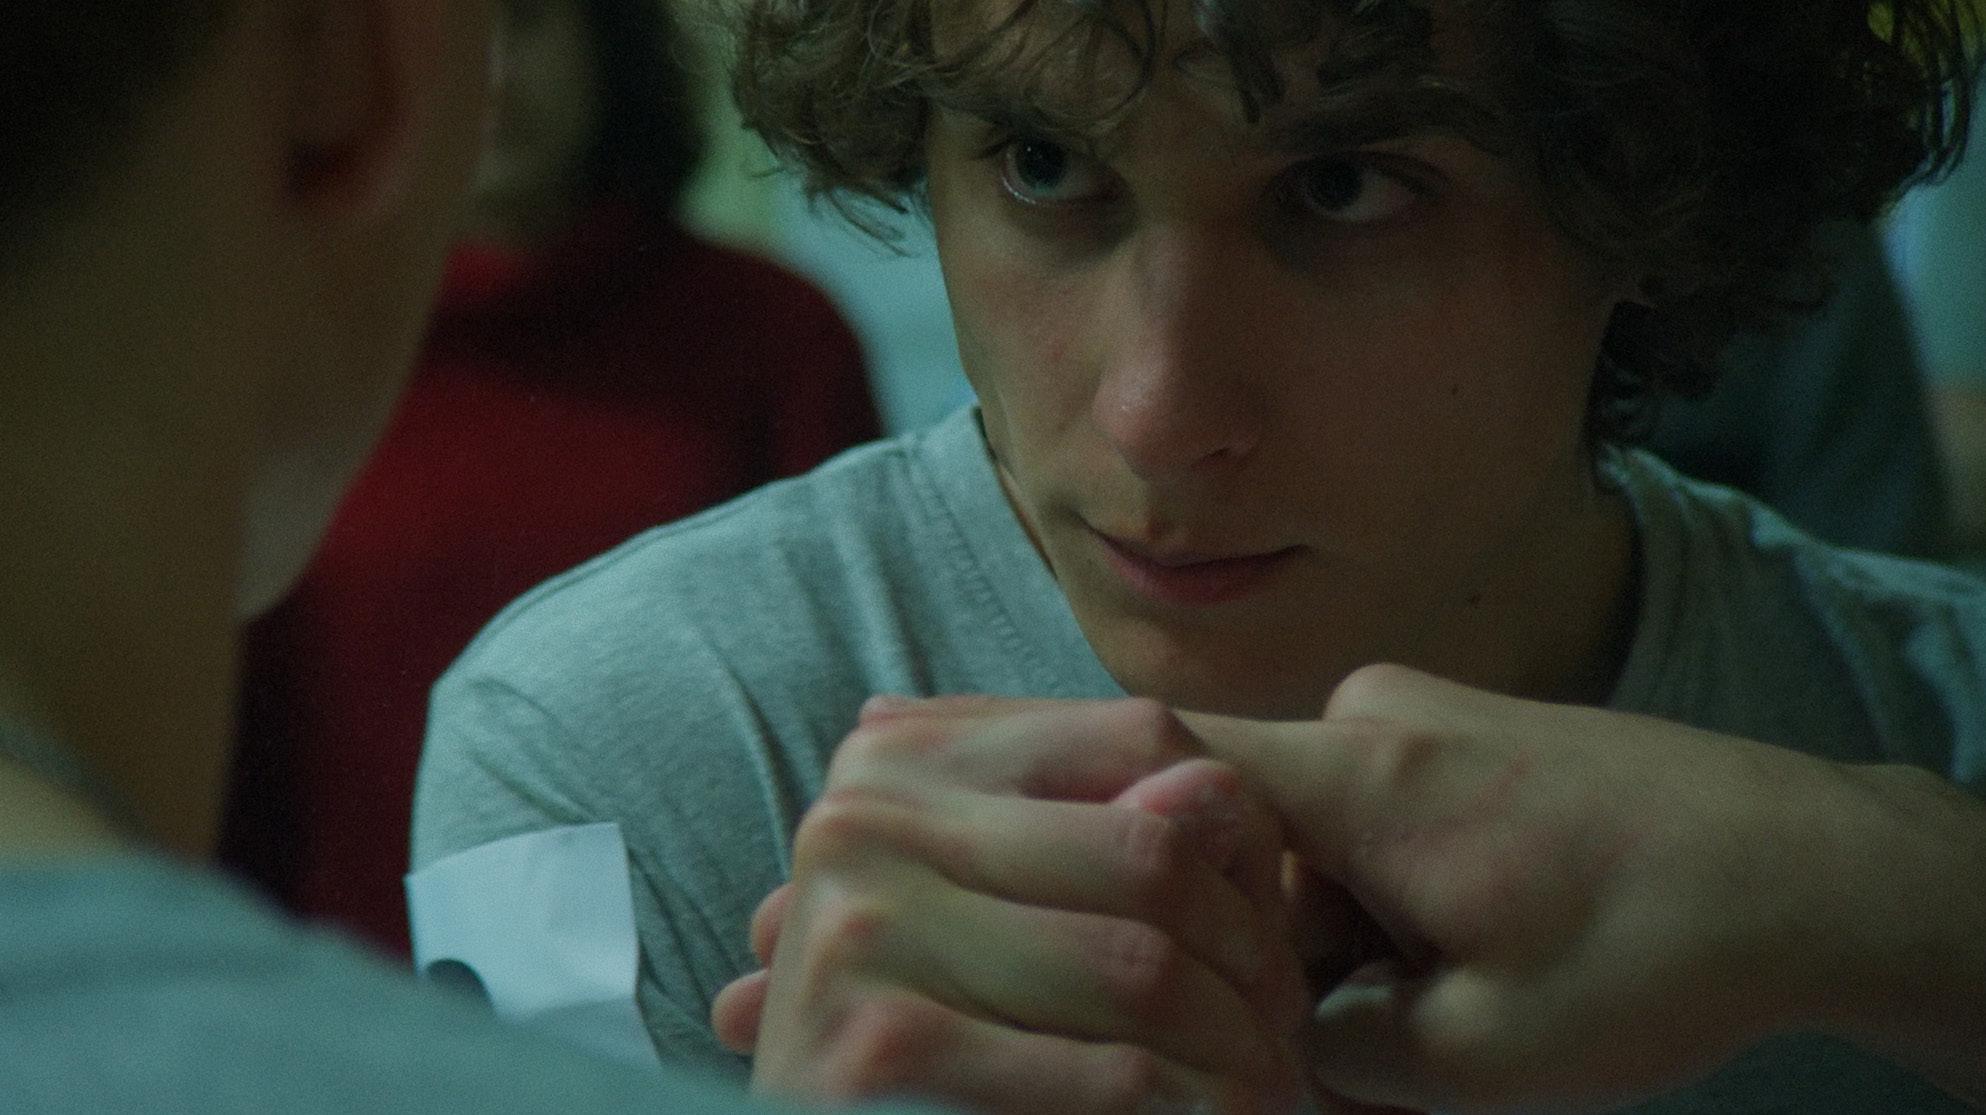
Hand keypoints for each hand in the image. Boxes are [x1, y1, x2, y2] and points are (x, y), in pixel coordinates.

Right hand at [716, 697, 1311, 1113]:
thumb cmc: (932, 1023)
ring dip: (1237, 1048)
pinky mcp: (874, 1053)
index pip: (1136, 736)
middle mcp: (862, 820)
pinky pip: (1110, 1074)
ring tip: (1268, 1092)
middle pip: (1149, 854)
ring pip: (1141, 967)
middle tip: (1286, 1034)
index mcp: (899, 757)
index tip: (1268, 926)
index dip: (1236, 828)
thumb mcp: (1011, 908)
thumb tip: (1220, 788)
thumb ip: (1109, 834)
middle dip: (1252, 954)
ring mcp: (861, 932)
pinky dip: (1183, 1110)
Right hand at [1185, 664, 1985, 1112]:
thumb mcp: (1471, 1057)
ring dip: (1340, 933)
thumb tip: (1259, 1049)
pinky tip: (1461, 967)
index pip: (1162, 774)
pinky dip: (1392, 900)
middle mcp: (1374, 711)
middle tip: (1336, 1051)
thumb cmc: (1651, 952)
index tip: (1165, 970)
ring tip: (1427, 1017)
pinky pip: (1375, 819)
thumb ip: (1326, 1052)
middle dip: (1274, 947)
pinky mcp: (1466, 735)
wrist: (1813, 873)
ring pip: (1314, 837)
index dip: (1135, 874)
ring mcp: (1425, 714)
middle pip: (1245, 834)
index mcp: (1357, 771)